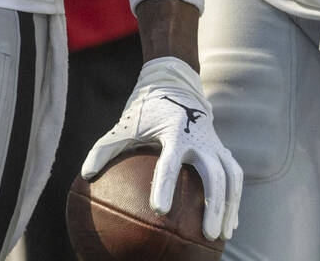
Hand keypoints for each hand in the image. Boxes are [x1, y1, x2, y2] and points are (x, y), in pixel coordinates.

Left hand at [81, 57, 241, 240]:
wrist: (175, 84)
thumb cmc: (146, 110)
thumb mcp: (124, 125)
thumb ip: (105, 148)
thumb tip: (85, 175)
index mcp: (174, 131)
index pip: (170, 162)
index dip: (165, 186)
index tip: (159, 211)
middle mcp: (199, 138)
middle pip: (213, 174)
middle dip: (213, 205)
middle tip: (206, 234)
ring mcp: (214, 143)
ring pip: (231, 177)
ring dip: (229, 206)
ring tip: (221, 235)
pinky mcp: (222, 147)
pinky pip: (234, 176)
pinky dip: (234, 200)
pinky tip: (229, 224)